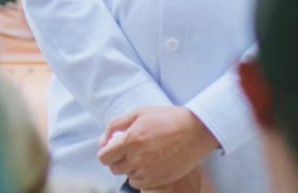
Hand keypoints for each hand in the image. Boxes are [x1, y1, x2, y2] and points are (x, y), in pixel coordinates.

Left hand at [98, 106, 218, 189]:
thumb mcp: (138, 113)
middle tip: (129, 150)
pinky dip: (141, 176)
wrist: (195, 131)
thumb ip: (115, 126)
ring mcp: (149, 171)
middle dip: (117, 159)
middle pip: (114, 168)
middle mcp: (137, 158)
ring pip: (128, 176)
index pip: (104, 157)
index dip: (106, 153)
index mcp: (130, 140)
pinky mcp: (160, 179)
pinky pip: (141, 184)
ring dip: (130, 167)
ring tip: (142, 155)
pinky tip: (149, 164)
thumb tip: (103, 142)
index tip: (112, 149)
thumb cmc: (167, 119)